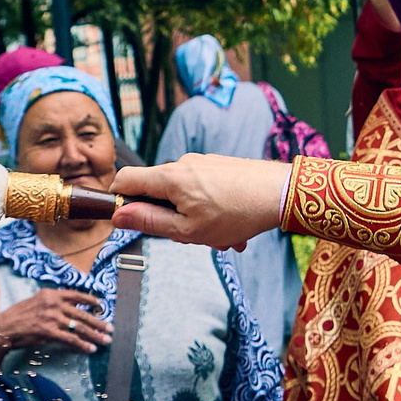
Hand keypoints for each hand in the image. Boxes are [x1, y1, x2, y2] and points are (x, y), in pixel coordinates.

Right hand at [0, 287, 112, 354]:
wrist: (2, 326)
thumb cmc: (18, 316)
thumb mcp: (37, 302)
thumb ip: (54, 303)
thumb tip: (72, 310)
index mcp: (51, 294)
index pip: (77, 295)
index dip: (91, 300)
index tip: (101, 306)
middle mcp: (53, 304)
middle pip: (82, 314)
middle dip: (99, 322)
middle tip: (110, 329)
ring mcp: (52, 318)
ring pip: (79, 327)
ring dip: (95, 335)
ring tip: (105, 340)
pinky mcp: (49, 332)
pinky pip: (70, 339)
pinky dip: (82, 344)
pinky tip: (90, 349)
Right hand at [110, 155, 290, 251]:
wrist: (282, 192)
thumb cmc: (238, 213)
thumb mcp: (188, 229)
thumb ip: (149, 222)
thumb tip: (117, 216)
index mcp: (169, 178)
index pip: (125, 180)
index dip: (118, 200)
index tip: (130, 219)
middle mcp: (183, 163)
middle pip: (158, 193)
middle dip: (171, 219)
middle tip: (196, 237)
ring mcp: (204, 162)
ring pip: (185, 196)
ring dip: (198, 220)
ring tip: (224, 236)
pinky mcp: (220, 166)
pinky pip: (204, 191)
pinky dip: (213, 210)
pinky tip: (235, 228)